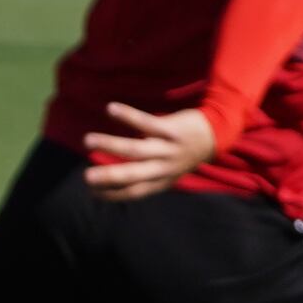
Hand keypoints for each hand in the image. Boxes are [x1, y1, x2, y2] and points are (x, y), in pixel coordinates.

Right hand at [80, 102, 218, 201]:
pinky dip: (128, 116)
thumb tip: (114, 182)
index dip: (112, 193)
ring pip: (136, 149)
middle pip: (133, 174)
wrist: (217, 133)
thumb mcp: (170, 172)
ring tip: (88, 140)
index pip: (134, 191)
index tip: (90, 191)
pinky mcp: (172, 129)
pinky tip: (111, 109)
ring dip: (111, 144)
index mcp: (162, 180)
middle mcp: (164, 167)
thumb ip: (147, 177)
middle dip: (109, 176)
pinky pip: (147, 122)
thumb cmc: (185, 154)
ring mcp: (168, 148)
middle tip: (86, 176)